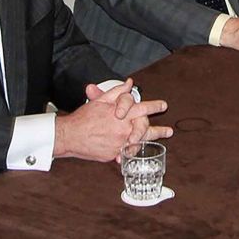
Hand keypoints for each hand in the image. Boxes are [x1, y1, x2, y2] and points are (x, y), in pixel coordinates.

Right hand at [56, 79, 171, 161]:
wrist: (69, 136)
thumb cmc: (84, 118)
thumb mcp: (100, 101)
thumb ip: (117, 92)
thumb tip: (129, 83)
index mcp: (121, 114)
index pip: (142, 108)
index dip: (154, 106)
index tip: (163, 105)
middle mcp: (123, 129)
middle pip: (146, 128)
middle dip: (159, 130)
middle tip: (168, 130)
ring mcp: (119, 143)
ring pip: (140, 143)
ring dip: (152, 141)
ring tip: (161, 141)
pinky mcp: (114, 154)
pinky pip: (128, 154)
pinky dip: (134, 152)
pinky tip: (141, 151)